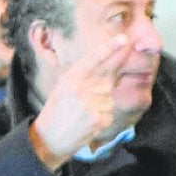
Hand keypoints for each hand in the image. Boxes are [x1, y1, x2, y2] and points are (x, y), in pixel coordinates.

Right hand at [29, 33, 130, 169]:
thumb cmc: (58, 110)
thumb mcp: (65, 87)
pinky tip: (89, 122)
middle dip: (111, 74)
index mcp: (71, 78)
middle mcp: (81, 88)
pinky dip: (103, 116)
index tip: (123, 39)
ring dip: (102, 103)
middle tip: (108, 72)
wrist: (51, 136)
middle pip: (108, 77)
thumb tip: (112, 71)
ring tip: (84, 111)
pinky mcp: (100, 119)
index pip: (94, 59)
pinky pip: (110, 112)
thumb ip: (86, 78)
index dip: (109, 48)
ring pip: (110, 97)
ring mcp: (92, 104)